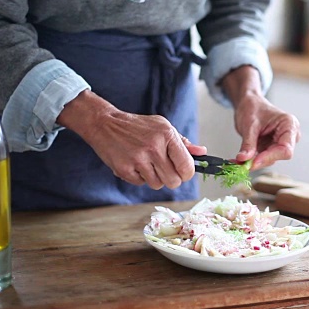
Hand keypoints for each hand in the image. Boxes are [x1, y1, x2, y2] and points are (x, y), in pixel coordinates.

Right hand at [57, 90, 206, 188]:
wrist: (105, 124)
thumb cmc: (138, 126)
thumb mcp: (163, 127)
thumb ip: (183, 142)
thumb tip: (202, 153)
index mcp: (167, 135)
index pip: (187, 166)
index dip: (187, 173)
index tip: (183, 172)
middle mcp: (154, 147)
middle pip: (174, 181)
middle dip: (172, 179)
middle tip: (165, 170)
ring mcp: (138, 159)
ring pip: (158, 184)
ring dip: (155, 178)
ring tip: (147, 163)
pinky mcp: (124, 169)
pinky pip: (141, 183)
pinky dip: (139, 177)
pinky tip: (134, 164)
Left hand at [233, 94, 300, 170]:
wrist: (249, 103)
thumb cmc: (253, 107)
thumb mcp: (249, 125)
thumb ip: (248, 143)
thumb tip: (243, 159)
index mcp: (289, 125)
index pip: (285, 149)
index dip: (270, 157)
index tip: (253, 162)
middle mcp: (289, 136)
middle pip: (279, 156)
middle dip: (260, 160)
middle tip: (242, 164)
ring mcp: (280, 143)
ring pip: (270, 159)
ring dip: (254, 161)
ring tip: (238, 161)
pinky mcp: (272, 148)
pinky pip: (263, 158)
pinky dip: (251, 160)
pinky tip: (240, 160)